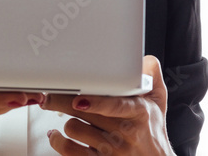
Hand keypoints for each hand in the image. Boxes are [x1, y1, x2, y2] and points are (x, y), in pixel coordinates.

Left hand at [40, 55, 172, 154]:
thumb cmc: (152, 129)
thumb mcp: (158, 99)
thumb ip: (151, 74)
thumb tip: (141, 60)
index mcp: (138, 112)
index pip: (117, 106)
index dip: (96, 103)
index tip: (79, 98)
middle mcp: (124, 132)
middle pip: (85, 113)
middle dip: (62, 101)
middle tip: (49, 93)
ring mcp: (111, 149)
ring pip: (74, 129)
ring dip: (66, 121)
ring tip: (67, 115)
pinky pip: (69, 151)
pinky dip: (58, 141)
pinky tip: (57, 134)